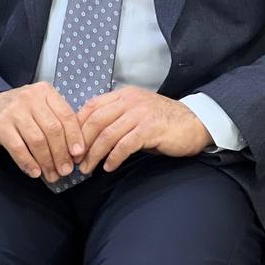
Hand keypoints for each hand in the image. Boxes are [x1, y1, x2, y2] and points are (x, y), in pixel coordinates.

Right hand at [0, 82, 85, 183]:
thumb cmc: (18, 111)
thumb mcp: (39, 107)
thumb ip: (56, 121)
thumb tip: (76, 150)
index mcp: (44, 91)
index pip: (66, 115)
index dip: (75, 137)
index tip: (79, 155)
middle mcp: (30, 97)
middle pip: (53, 130)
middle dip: (62, 154)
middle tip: (66, 171)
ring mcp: (13, 110)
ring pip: (37, 140)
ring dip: (47, 162)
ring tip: (52, 175)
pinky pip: (18, 148)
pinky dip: (28, 162)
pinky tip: (34, 172)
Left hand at [77, 86, 211, 174]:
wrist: (195, 122)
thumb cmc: (164, 121)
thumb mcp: (137, 113)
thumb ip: (117, 119)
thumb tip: (92, 137)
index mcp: (123, 95)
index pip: (91, 107)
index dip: (77, 126)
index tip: (69, 144)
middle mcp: (129, 101)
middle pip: (95, 121)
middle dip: (81, 143)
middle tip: (74, 161)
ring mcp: (140, 114)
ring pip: (107, 134)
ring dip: (94, 154)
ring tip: (87, 169)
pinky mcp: (150, 129)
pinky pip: (125, 145)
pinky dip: (114, 158)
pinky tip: (109, 167)